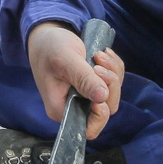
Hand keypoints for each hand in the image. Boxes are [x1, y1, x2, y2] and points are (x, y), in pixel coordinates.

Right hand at [25, 21, 123, 139]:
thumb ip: (83, 79)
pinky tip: (103, 54)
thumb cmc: (50, 48)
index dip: (100, 115)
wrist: (48, 35)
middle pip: (106, 109)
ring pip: (112, 94)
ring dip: (113, 73)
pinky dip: (114, 67)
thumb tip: (101, 97)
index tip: (100, 91)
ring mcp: (86, 96)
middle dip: (110, 85)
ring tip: (99, 54)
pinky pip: (114, 82)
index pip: (88, 128)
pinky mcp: (94, 85)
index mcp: (61, 109)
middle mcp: (75, 106)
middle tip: (98, 63)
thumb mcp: (65, 60)